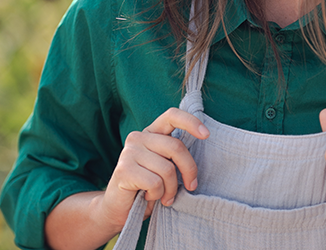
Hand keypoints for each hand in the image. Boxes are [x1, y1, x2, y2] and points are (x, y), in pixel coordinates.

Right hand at [98, 108, 209, 232]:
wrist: (119, 209)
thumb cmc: (148, 188)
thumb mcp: (165, 167)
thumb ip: (175, 155)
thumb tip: (201, 145)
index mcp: (150, 133)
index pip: (171, 116)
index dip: (191, 122)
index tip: (206, 135)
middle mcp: (138, 137)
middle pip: (176, 147)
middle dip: (189, 170)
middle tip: (190, 187)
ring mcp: (129, 152)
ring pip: (167, 169)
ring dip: (171, 189)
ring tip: (163, 196)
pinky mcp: (124, 170)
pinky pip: (155, 183)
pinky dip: (157, 195)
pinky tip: (148, 197)